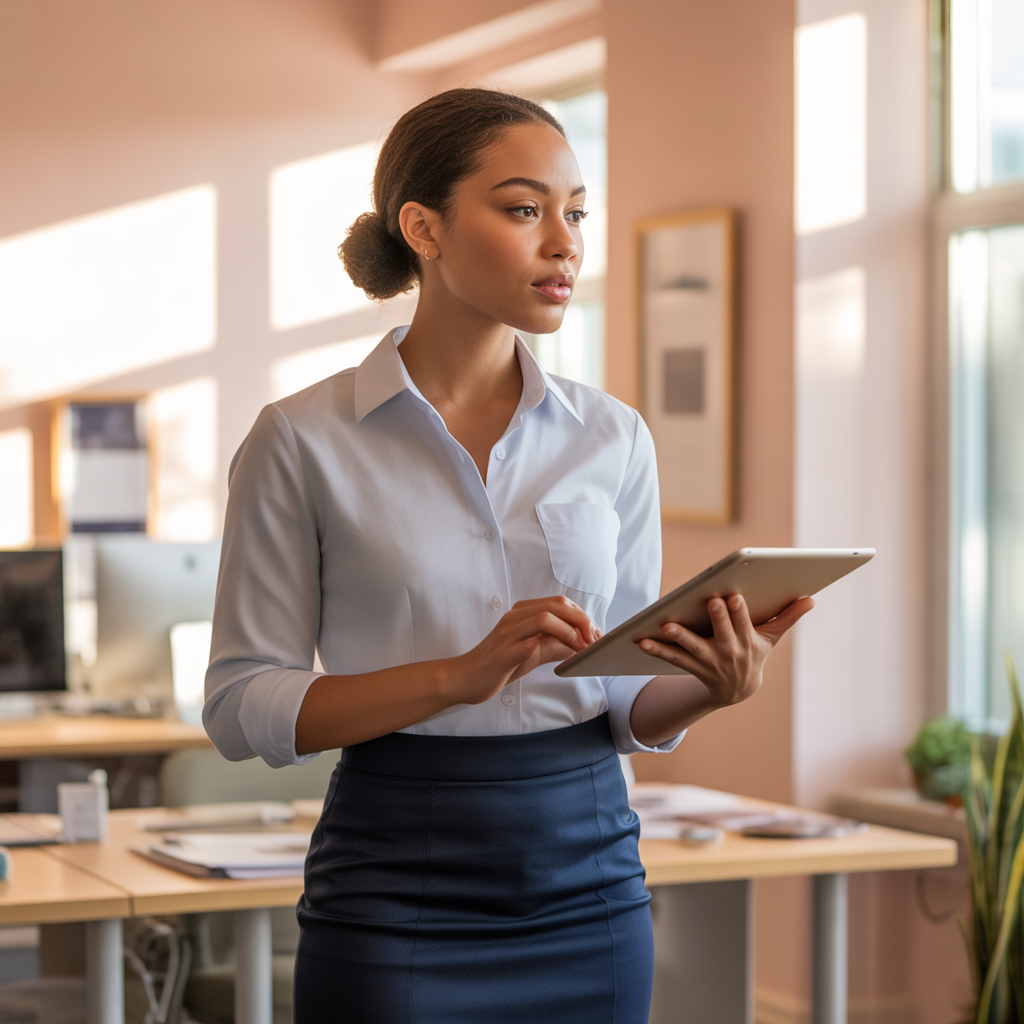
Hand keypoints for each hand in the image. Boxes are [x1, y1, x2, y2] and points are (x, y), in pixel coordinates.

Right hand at [445, 596, 599, 705]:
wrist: (464, 678)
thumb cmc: (498, 665)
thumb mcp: (531, 653)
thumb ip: (553, 645)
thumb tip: (580, 645)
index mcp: (522, 613)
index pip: (560, 604)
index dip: (583, 617)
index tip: (597, 634)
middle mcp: (515, 618)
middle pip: (556, 606)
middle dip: (582, 621)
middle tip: (595, 640)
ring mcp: (507, 634)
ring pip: (544, 619)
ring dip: (570, 632)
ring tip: (582, 648)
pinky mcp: (502, 653)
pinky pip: (526, 644)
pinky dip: (548, 647)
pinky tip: (562, 656)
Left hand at [636, 594, 813, 709]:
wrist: (738, 690)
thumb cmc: (755, 653)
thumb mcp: (772, 638)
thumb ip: (788, 617)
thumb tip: (810, 598)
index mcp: (749, 643)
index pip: (745, 625)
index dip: (740, 612)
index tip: (735, 596)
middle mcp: (729, 653)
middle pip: (722, 634)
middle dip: (718, 619)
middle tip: (711, 602)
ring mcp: (709, 662)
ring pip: (693, 649)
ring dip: (679, 638)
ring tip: (666, 625)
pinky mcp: (692, 668)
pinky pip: (673, 659)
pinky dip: (658, 650)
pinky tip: (642, 640)